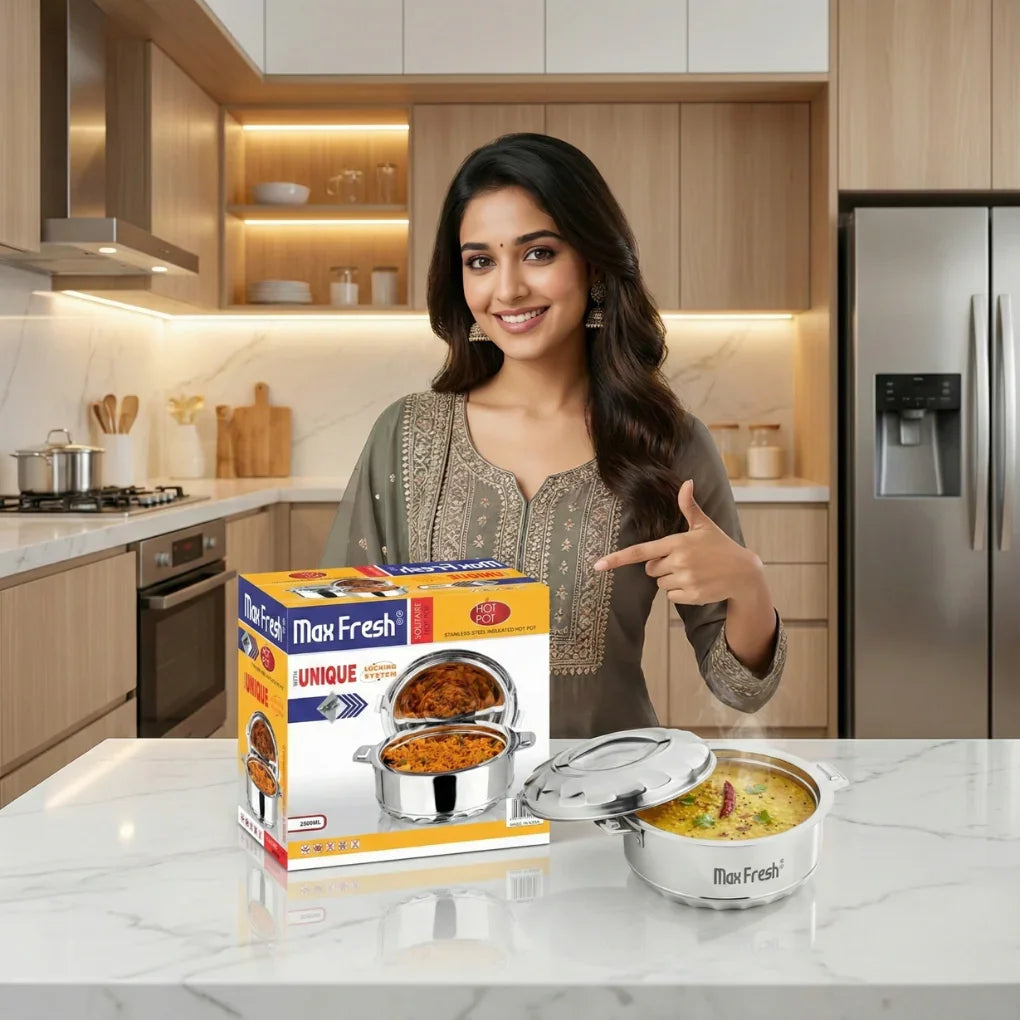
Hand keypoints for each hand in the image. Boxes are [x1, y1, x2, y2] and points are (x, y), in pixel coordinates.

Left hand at [593, 479, 764, 605]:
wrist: (743, 573)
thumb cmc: (720, 546)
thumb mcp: (704, 526)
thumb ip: (689, 507)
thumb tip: (686, 482)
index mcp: (677, 542)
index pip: (640, 551)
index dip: (617, 558)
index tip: (598, 565)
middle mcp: (678, 561)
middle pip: (650, 569)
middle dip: (660, 566)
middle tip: (683, 561)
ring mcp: (684, 579)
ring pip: (660, 583)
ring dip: (671, 579)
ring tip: (693, 571)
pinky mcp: (690, 595)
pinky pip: (671, 596)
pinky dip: (681, 592)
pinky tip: (697, 584)